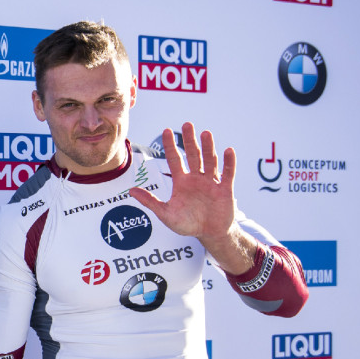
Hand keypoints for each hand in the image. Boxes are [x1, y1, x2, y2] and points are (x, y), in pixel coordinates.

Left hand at [129, 122, 235, 242]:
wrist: (209, 234)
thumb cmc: (187, 224)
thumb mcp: (166, 214)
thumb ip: (150, 201)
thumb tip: (131, 190)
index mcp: (181, 181)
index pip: (174, 159)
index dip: (170, 145)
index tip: (166, 130)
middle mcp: (196, 178)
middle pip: (193, 155)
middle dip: (190, 140)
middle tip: (187, 124)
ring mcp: (211, 182)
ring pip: (209, 161)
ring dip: (208, 147)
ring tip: (205, 133)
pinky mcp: (225, 189)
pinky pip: (227, 174)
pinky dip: (229, 163)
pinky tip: (228, 151)